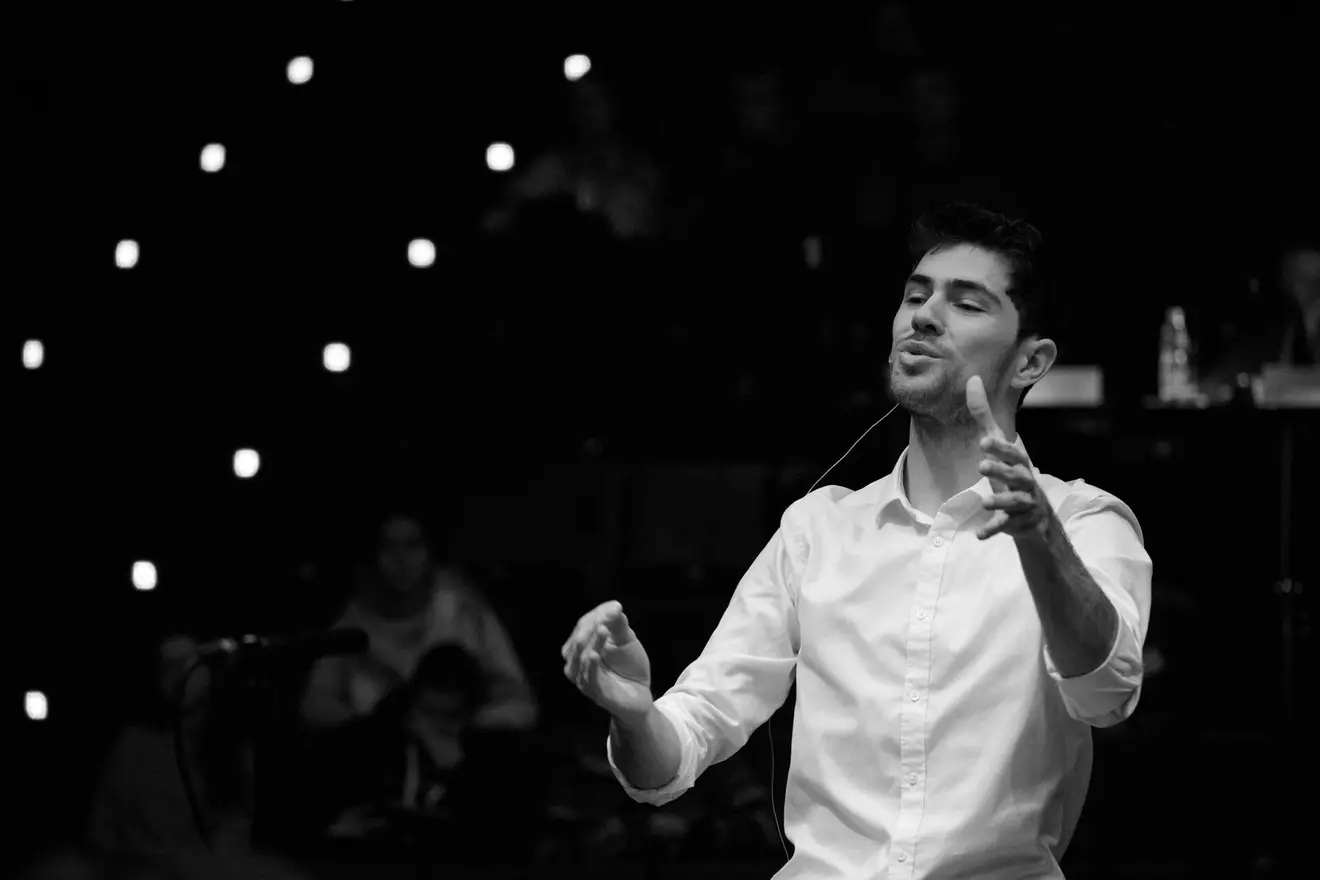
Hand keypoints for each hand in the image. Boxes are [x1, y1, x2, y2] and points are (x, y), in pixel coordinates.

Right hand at [560, 600, 653, 721]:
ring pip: (580, 658)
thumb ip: (618, 624)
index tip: (616, 607)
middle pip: (578, 640)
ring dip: (592, 642)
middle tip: (607, 617)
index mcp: (581, 646)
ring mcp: (584, 678)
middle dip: (591, 627)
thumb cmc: (629, 666)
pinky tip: (595, 654)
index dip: (597, 615)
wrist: (640, 695)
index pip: (583, 626)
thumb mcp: (626, 640)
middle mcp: (577, 662)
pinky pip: (588, 679)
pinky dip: (590, 666)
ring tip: (603, 629)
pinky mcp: (595, 693)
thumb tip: (614, 606)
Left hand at [965, 374, 1051, 540]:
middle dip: (1000, 470)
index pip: (1011, 452)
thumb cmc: (1012, 474)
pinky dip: (994, 530)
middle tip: (981, 465)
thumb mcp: (998, 446)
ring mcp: (1023, 503)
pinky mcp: (1018, 522)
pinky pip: (1006, 527)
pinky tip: (980, 536)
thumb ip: (984, 417)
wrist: (1035, 516)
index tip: (983, 440)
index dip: (1000, 447)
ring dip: (999, 501)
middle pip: (1016, 475)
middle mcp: (1025, 481)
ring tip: (984, 502)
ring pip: (1013, 502)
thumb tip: (972, 380)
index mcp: (1019, 462)